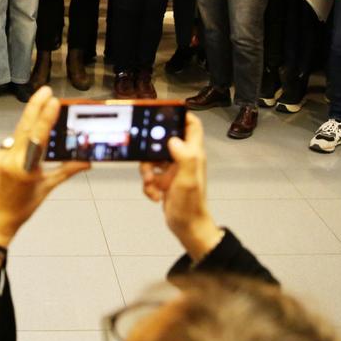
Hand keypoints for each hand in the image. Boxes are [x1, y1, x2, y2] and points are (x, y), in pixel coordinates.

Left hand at [0, 86, 89, 245]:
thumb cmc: (21, 208)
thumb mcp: (46, 189)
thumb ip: (66, 171)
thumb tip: (88, 162)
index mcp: (25, 168)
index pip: (37, 137)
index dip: (44, 117)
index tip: (51, 99)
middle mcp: (8, 159)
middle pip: (24, 127)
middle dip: (35, 106)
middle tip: (45, 89)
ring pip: (17, 136)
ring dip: (29, 128)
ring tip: (41, 120)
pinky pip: (9, 145)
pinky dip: (19, 145)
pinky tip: (24, 152)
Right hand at [139, 114, 223, 260]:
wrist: (187, 228)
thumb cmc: (190, 206)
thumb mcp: (187, 181)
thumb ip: (184, 158)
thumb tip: (173, 140)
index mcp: (193, 154)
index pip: (191, 125)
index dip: (181, 115)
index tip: (164, 112)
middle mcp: (184, 159)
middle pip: (164, 141)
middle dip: (150, 150)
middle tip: (147, 160)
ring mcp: (173, 170)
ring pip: (153, 159)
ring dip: (147, 171)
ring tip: (151, 183)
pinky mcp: (165, 181)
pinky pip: (150, 176)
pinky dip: (148, 185)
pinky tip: (154, 195)